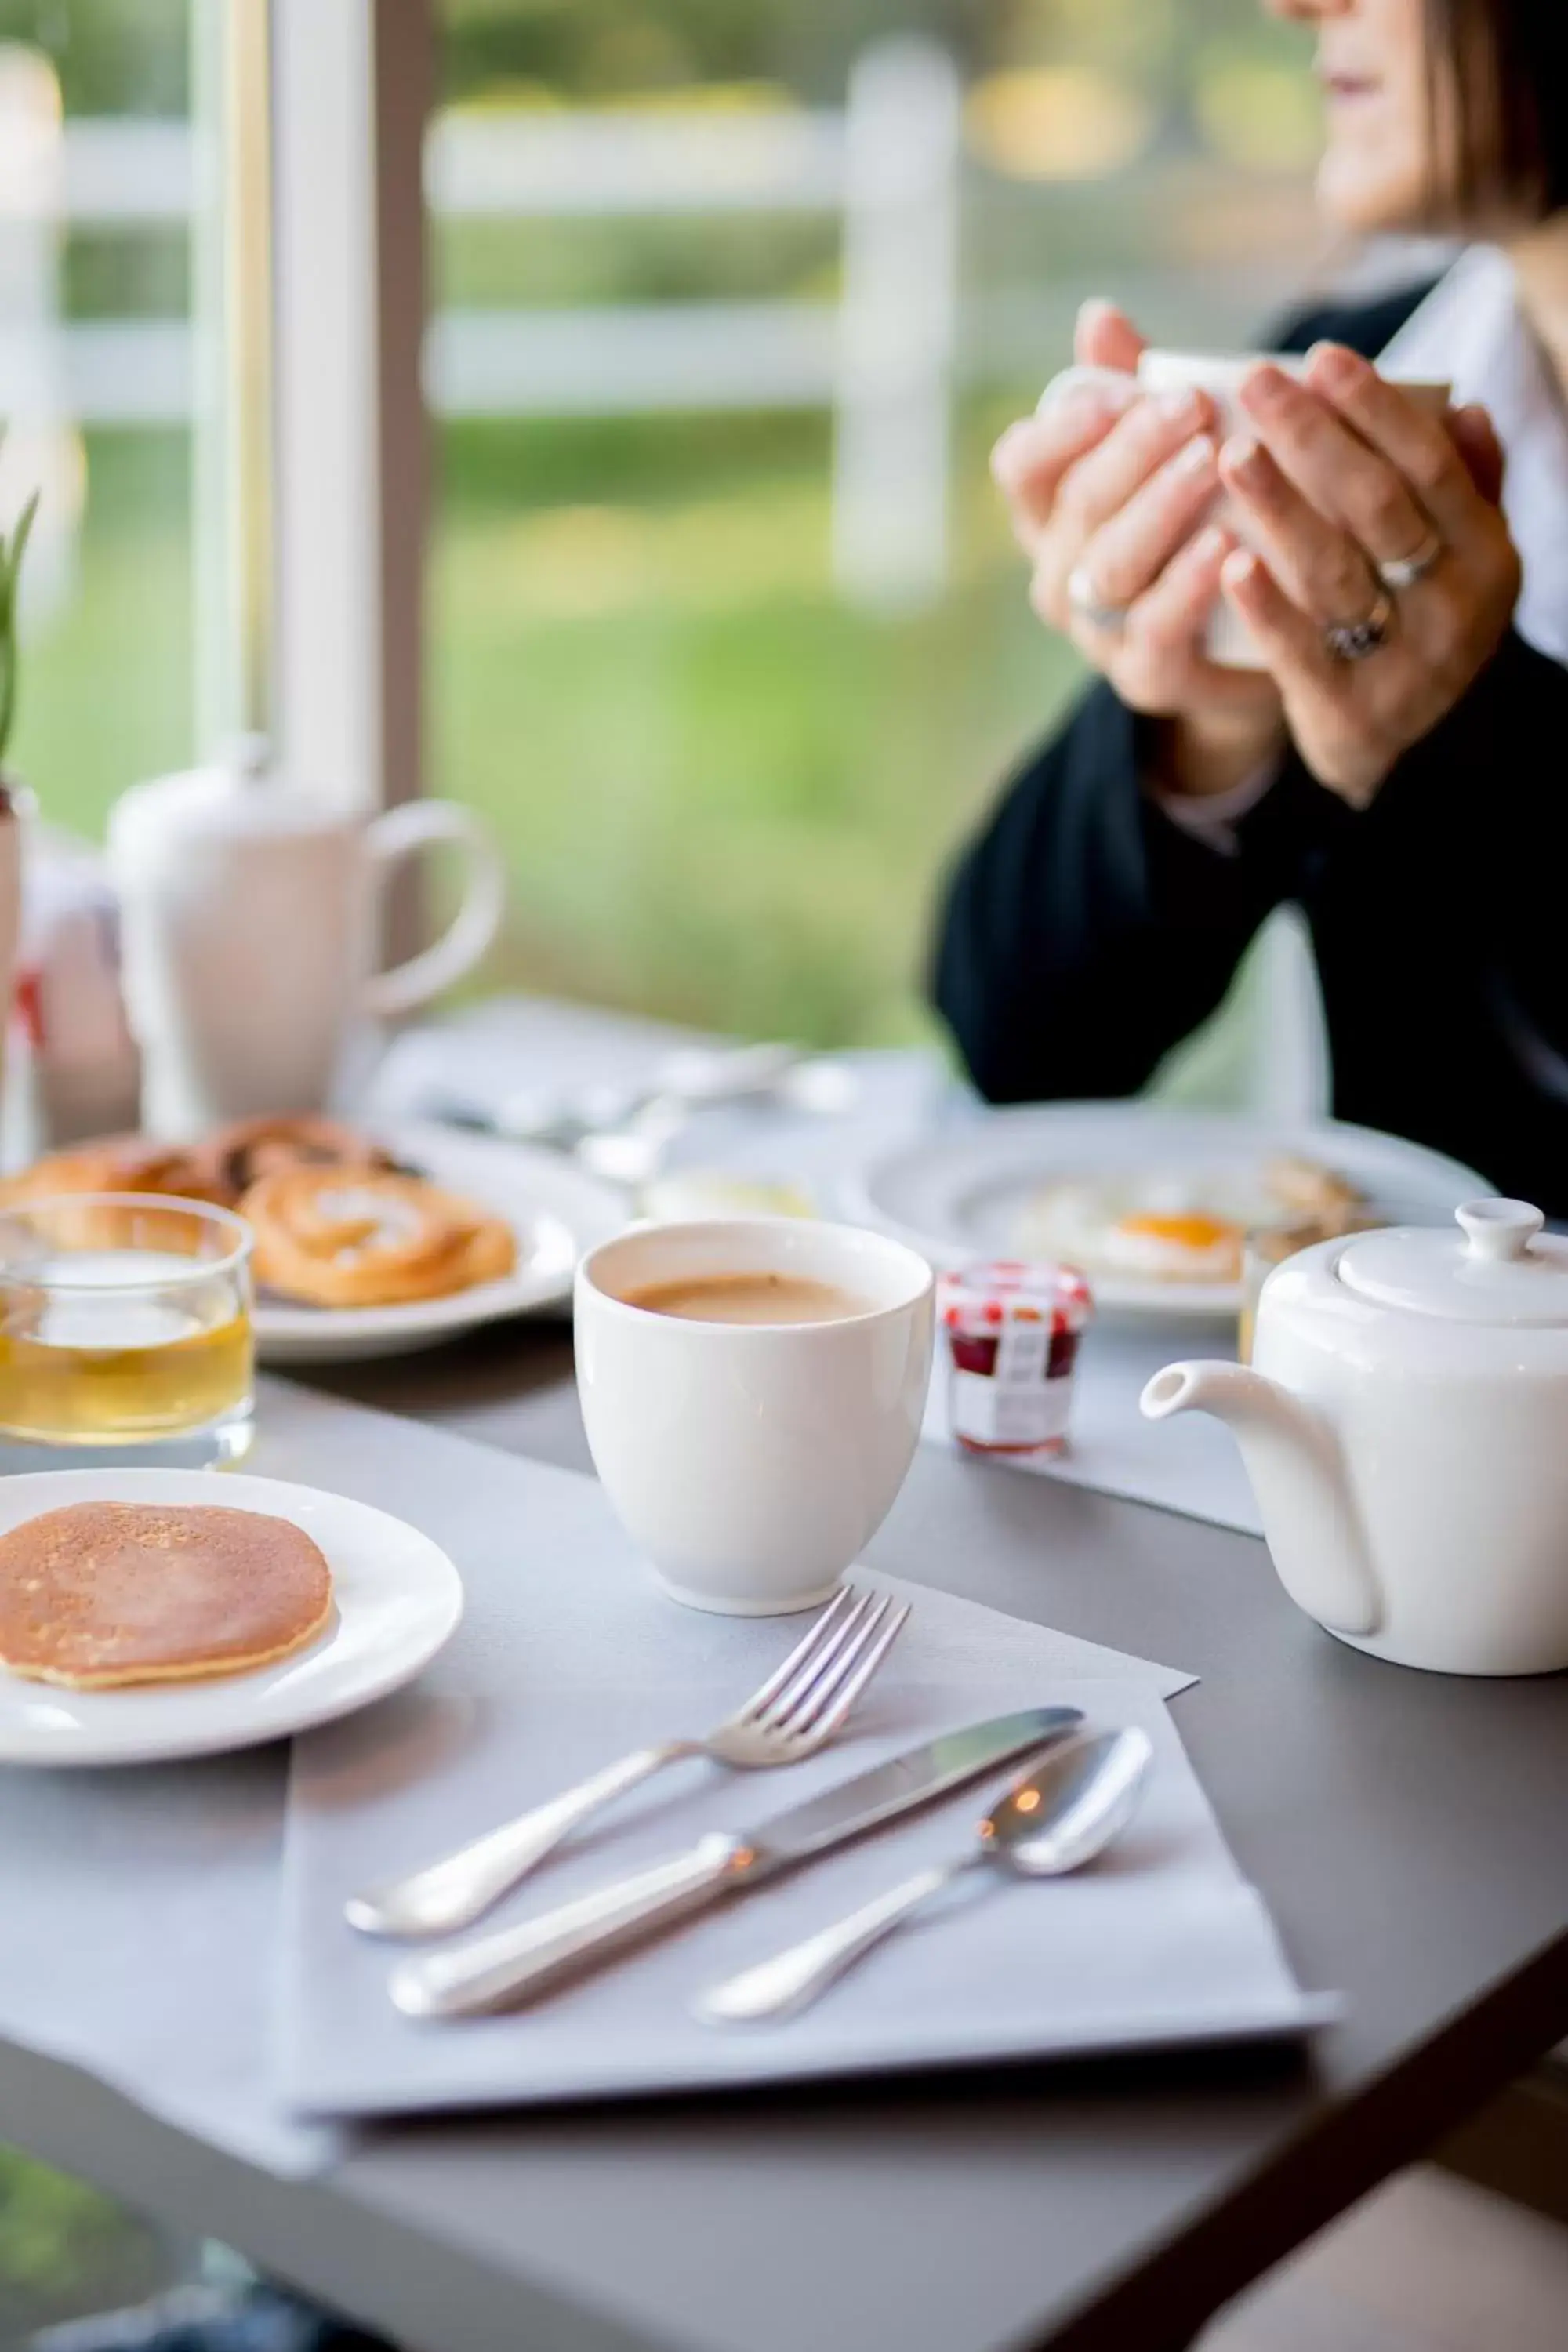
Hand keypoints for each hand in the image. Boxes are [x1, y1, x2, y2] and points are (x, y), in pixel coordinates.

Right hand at [991, 301, 1283, 797]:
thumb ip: (1135, 390)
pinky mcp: (1148, 677)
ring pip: (1110, 567)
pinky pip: (1155, 633)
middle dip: (1133, 452)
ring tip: (1212, 463)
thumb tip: (1097, 316)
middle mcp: (1062, 572)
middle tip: (1192, 405)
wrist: (1252, 641)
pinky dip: (1187, 588)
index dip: (1059, 431)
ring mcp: (1098, 632)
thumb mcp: (1172, 451)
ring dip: (1159, 510)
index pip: (1022, 467)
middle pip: (1078, 507)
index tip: (1112, 394)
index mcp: (1053, 513)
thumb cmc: (1204, 522)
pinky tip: (1226, 545)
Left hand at [1217, 345, 1521, 806]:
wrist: (1404, 747)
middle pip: (1378, 506)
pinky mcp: (1348, 710)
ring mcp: (1403, 661)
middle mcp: (1454, 604)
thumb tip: (1463, 404)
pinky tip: (1227, 560)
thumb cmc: (1419, 620)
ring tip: (1231, 453)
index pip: (1429, 462)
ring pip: (1334, 571)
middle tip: (1254, 382)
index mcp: (1485, 550)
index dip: (1374, 406)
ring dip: (1281, 508)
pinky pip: (1301, 651)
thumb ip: (1466, 480)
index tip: (1319, 357)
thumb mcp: (1462, 554)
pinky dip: (1266, 605)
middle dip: (1314, 439)